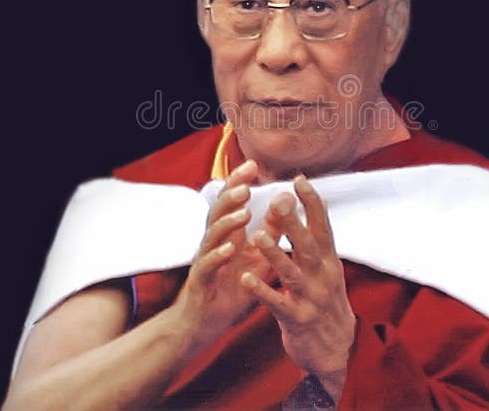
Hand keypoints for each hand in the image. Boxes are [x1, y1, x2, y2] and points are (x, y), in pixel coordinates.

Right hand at [173, 160, 270, 353]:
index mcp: (226, 235)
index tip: (253, 164)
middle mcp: (212, 243)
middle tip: (247, 183)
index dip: (238, 182)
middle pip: (217, 212)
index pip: (230, 202)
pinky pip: (207, 266)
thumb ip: (270, 234)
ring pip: (211, 235)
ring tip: (245, 212)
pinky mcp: (201, 282)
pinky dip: (218, 255)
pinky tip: (230, 249)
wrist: (206, 323)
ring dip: (228, 222)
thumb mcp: (257, 258)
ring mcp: (204, 261)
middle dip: (231, 196)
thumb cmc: (232, 288)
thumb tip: (287, 206)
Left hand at [241, 175, 354, 402]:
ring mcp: (311, 299)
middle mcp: (323, 277)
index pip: (323, 227)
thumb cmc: (326, 302)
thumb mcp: (329, 269)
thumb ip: (319, 238)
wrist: (336, 350)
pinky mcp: (297, 320)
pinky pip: (277, 303)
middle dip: (294, 223)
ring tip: (258, 236)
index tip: (300, 180)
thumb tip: (319, 201)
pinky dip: (263, 291)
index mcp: (329, 262)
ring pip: (292, 273)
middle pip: (309, 246)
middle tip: (279, 200)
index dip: (312, 204)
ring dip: (275, 254)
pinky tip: (247, 279)